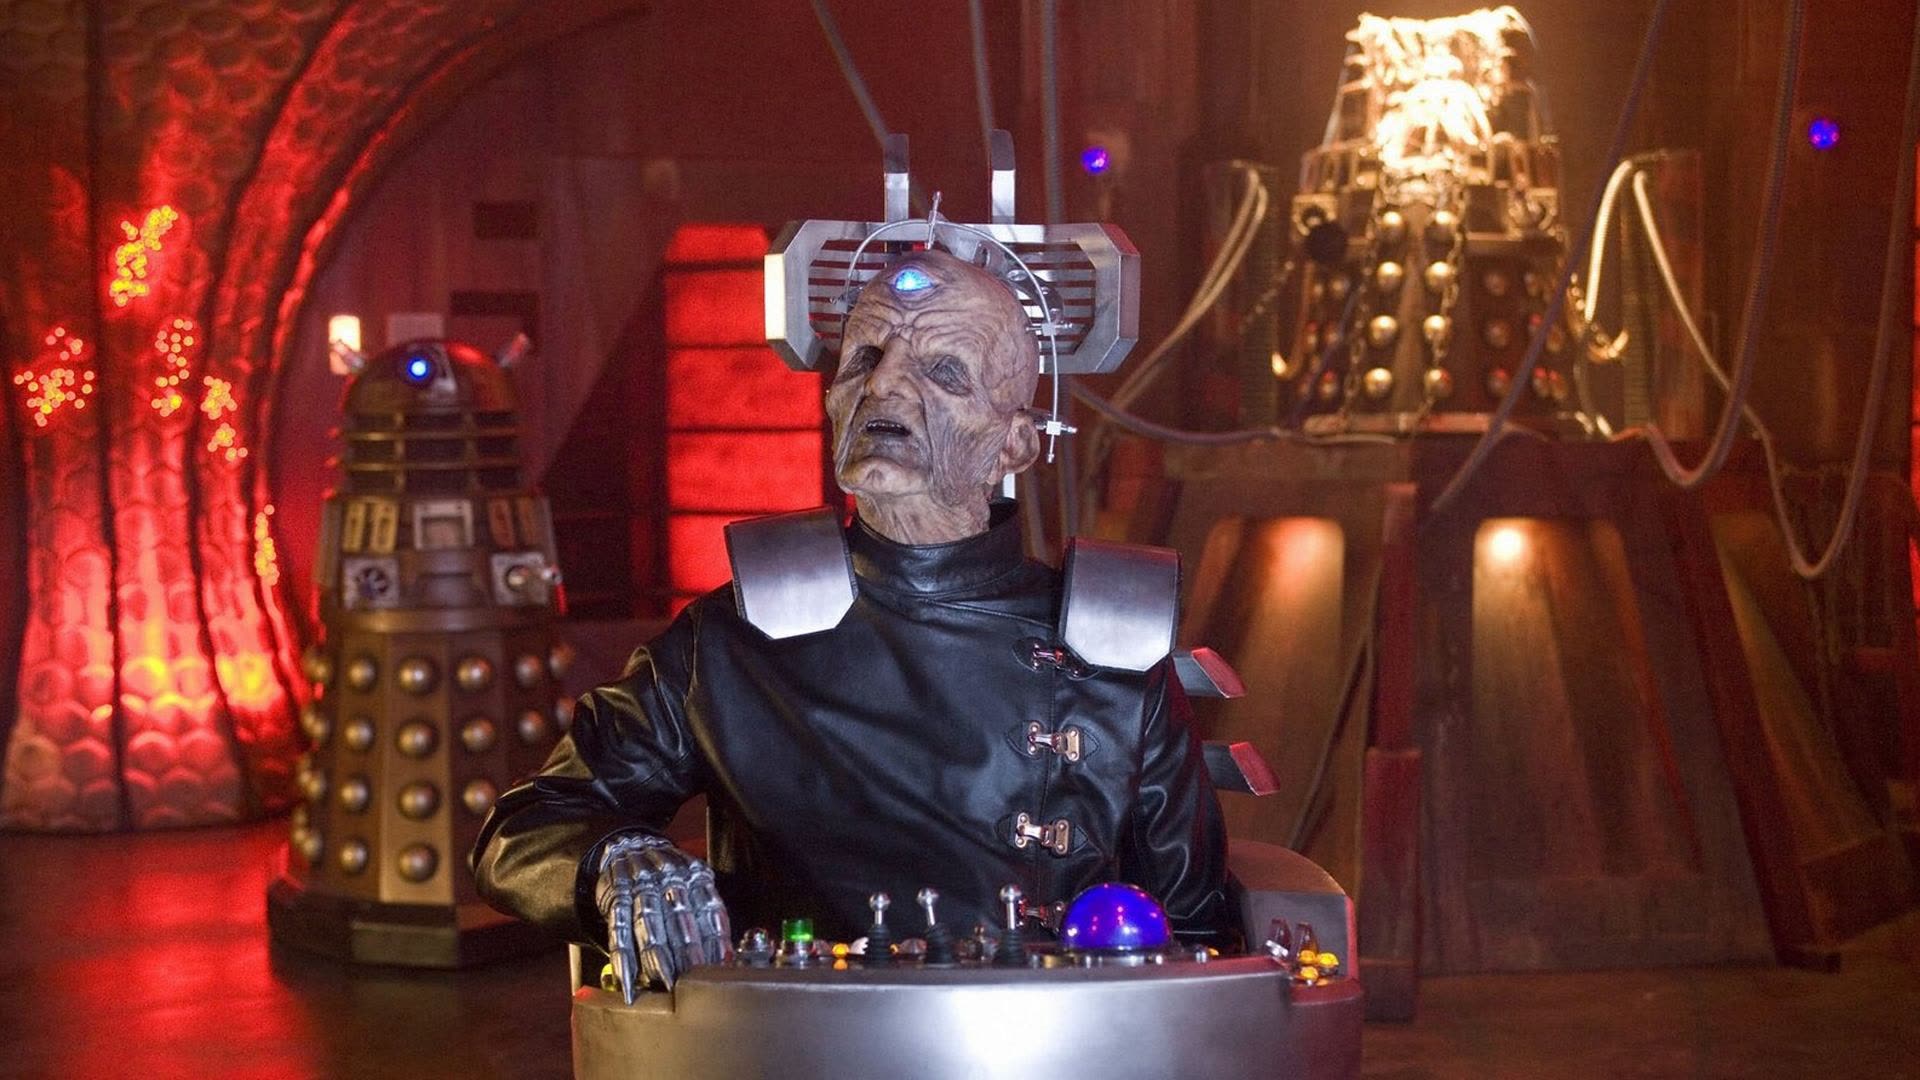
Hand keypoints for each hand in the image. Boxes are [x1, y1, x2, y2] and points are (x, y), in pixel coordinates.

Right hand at [595, 833, 731, 1000]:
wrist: (631, 846)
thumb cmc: (669, 873)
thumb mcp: (695, 878)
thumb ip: (709, 909)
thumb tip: (727, 954)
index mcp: (694, 875)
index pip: (710, 909)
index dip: (717, 940)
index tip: (723, 967)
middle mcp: (668, 880)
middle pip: (680, 920)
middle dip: (689, 954)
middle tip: (696, 982)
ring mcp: (640, 888)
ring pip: (649, 927)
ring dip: (658, 959)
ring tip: (666, 984)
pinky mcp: (616, 898)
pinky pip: (618, 931)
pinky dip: (623, 959)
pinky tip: (628, 982)